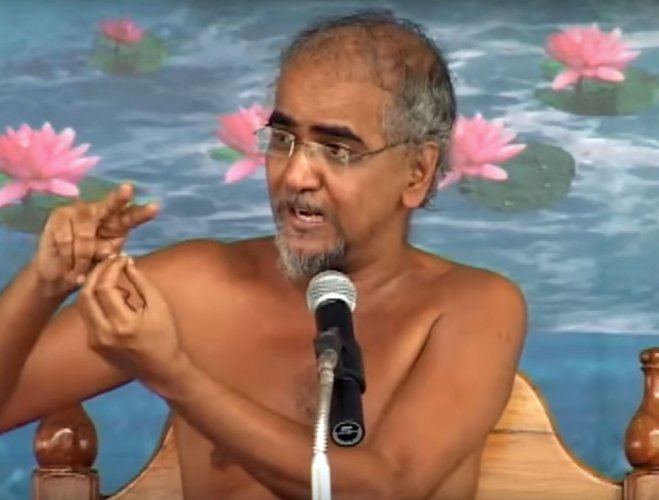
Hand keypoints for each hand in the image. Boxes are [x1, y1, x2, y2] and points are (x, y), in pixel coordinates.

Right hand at [34, 183, 158, 297]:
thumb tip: (109, 251)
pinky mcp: (59, 216)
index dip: (142, 213)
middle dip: (120, 198)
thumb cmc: (87, 265)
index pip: (131, 217)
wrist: (59, 273)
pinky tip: (68, 264)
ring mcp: (78, 211)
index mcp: (117, 223)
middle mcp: (99, 212)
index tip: (155, 207)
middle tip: (128, 190)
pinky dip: (68, 256)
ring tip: (80, 270)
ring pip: (85, 235)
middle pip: (111, 205)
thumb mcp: (103, 263)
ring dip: (83, 257)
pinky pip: (66, 240)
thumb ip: (107, 255)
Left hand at [78, 254, 185, 393]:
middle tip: (110, 261)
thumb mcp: (160, 307)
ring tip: (111, 275)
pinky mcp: (93, 344)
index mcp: (122, 324)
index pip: (105, 288)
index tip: (123, 259)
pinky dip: (95, 300)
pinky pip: (87, 315)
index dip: (111, 268)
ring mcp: (95, 341)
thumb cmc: (165, 336)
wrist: (161, 369)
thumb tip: (127, 263)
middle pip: (86, 294)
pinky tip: (111, 296)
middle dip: (97, 273)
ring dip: (94, 285)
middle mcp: (103, 334)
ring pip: (82, 304)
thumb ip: (143, 283)